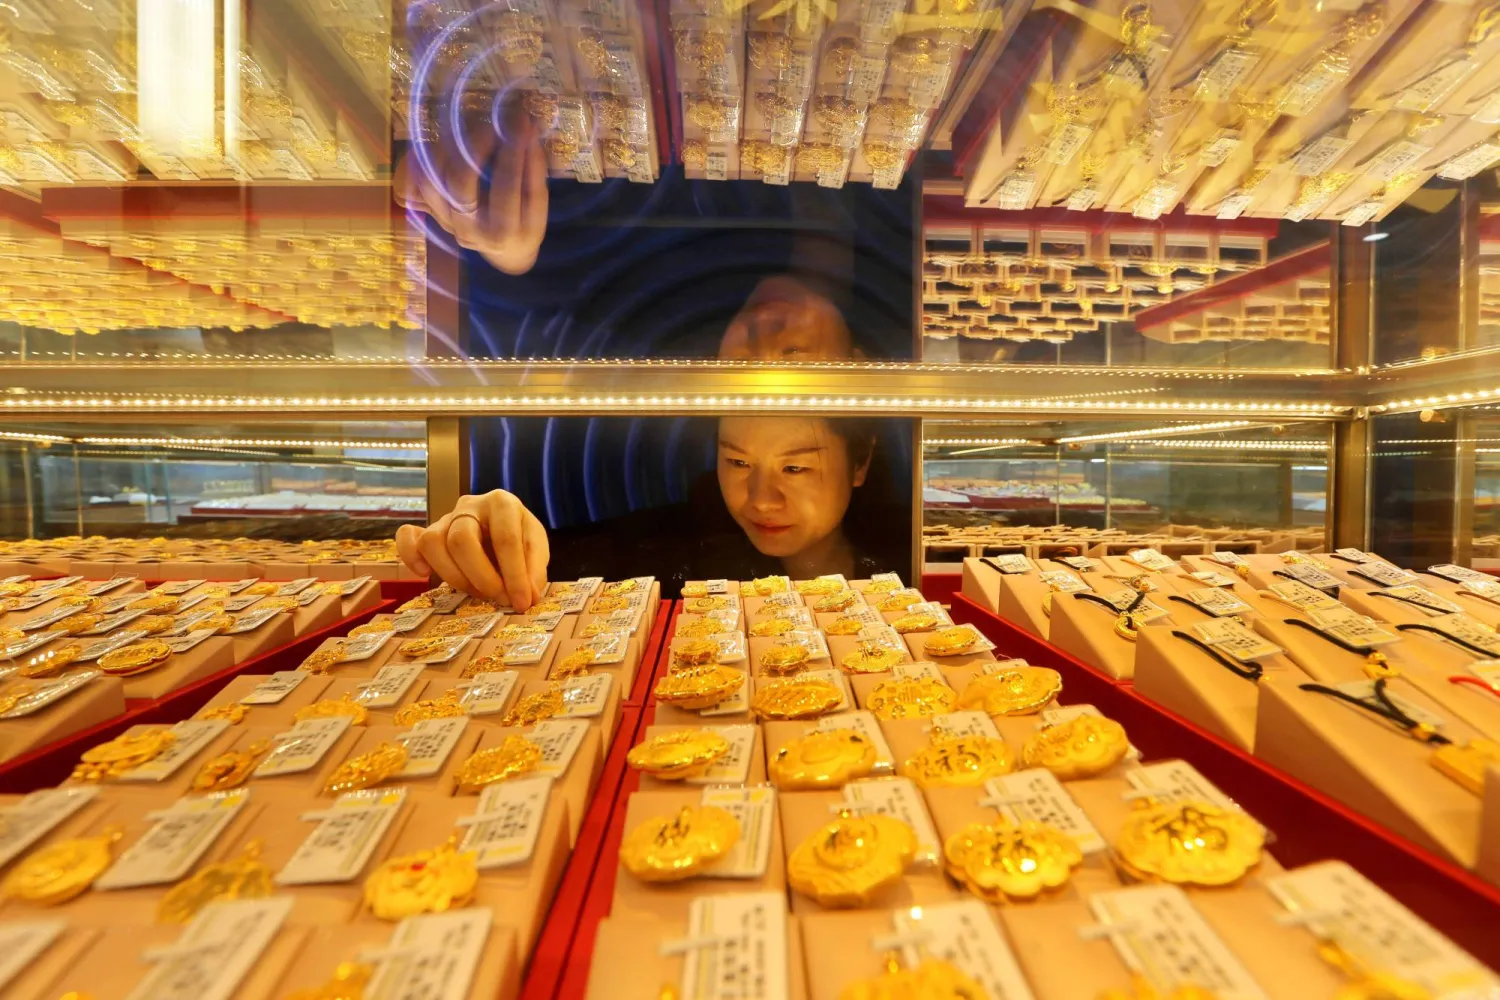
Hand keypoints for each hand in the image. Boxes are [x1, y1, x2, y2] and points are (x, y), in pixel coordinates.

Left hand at [394, 89, 548, 274]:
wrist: (506, 252)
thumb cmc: (526, 223)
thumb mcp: (539, 207)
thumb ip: (534, 171)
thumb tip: (529, 129)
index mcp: (506, 231)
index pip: (507, 187)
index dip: (513, 151)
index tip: (521, 122)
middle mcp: (472, 230)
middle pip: (461, 182)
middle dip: (475, 145)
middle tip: (490, 124)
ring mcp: (448, 223)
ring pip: (433, 180)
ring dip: (448, 148)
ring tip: (467, 128)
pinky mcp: (434, 214)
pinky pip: (420, 183)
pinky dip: (425, 158)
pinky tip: (442, 141)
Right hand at [396, 490, 550, 610]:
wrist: (502, 528)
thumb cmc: (520, 536)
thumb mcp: (536, 547)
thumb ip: (534, 570)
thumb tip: (527, 597)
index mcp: (502, 503)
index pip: (505, 539)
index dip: (515, 575)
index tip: (522, 602)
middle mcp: (470, 505)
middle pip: (461, 540)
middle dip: (481, 577)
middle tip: (498, 598)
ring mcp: (445, 517)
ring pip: (432, 543)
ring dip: (453, 576)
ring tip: (476, 592)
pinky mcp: (427, 531)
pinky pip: (408, 538)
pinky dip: (411, 557)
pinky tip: (425, 575)